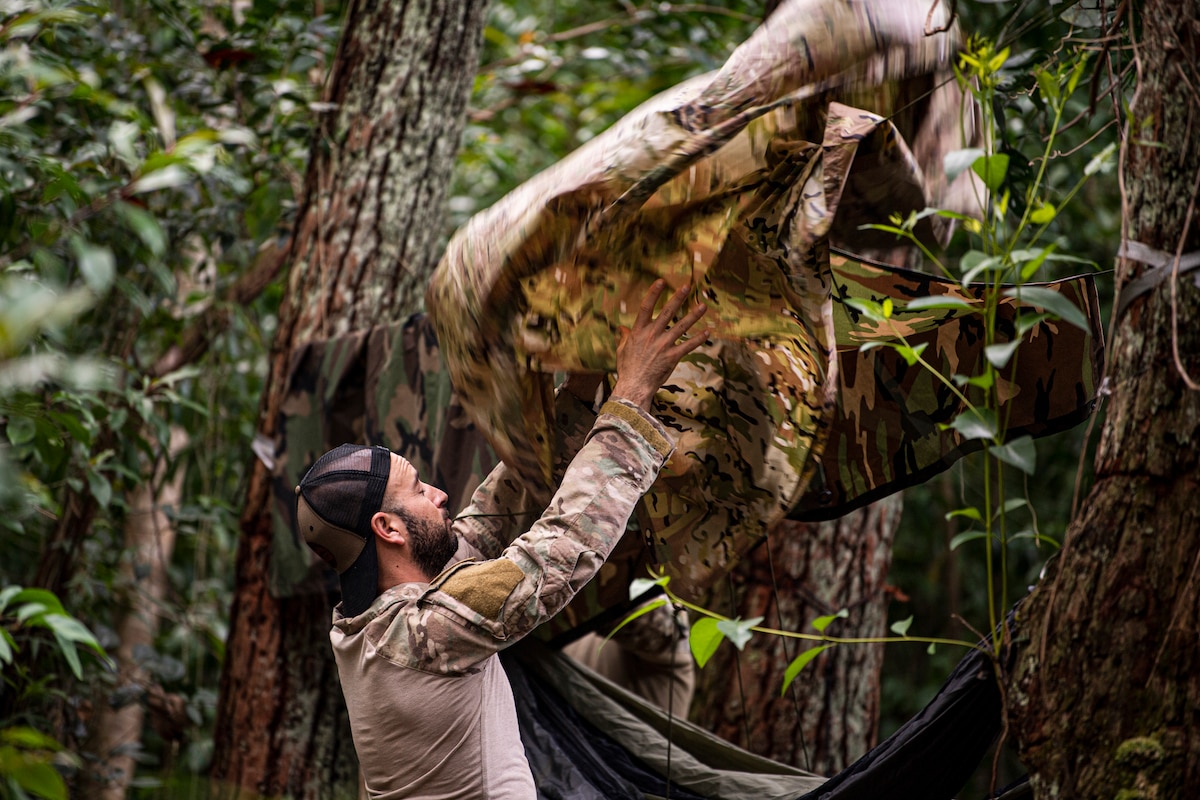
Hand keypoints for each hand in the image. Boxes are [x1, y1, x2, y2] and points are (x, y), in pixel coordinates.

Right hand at [610, 280, 708, 409]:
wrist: (635, 386)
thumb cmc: (627, 368)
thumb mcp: (622, 350)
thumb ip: (624, 337)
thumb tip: (621, 328)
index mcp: (638, 331)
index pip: (646, 307)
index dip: (653, 293)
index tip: (661, 282)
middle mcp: (652, 335)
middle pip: (667, 312)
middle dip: (678, 298)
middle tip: (687, 286)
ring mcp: (663, 345)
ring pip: (681, 327)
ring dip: (693, 316)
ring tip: (703, 306)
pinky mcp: (673, 357)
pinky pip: (688, 346)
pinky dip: (698, 339)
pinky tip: (707, 332)